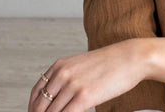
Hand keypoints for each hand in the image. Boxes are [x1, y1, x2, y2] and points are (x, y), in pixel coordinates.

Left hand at [28, 38, 148, 111]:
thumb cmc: (110, 62)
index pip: (36, 93)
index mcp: (60, 65)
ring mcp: (73, 86)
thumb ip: (67, 78)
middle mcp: (63, 74)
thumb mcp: (82, 65)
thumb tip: (56, 98)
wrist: (131, 57)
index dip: (33, 108)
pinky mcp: (84, 97)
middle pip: (40, 106)